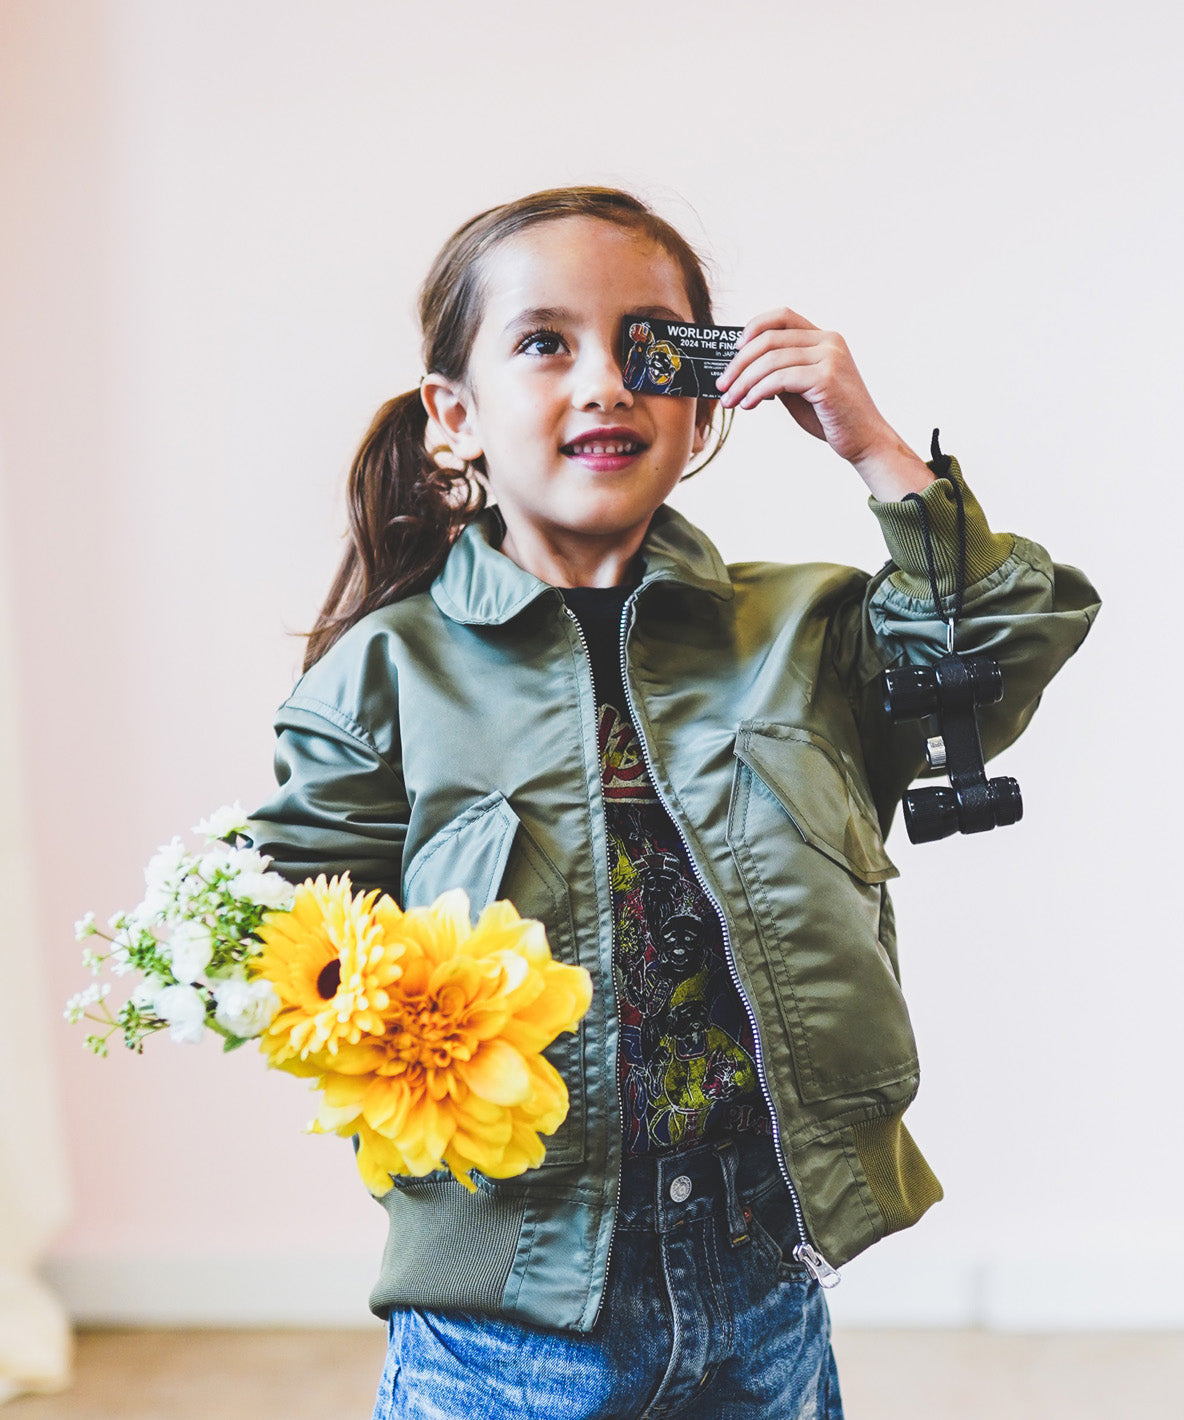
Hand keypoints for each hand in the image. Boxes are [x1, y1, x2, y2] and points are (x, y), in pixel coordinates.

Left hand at [716, 307, 933, 497]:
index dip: (754, 327)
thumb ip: (779, 372)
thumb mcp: (800, 388)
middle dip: (739, 363)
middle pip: (770, 339)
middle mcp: (829, 341)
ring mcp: (830, 358)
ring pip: (771, 361)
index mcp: (824, 338)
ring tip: (731, 401)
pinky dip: (757, 391)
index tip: (734, 349)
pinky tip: (748, 404)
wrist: (864, 441)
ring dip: (743, 382)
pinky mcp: (827, 378)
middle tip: (722, 385)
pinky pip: (779, 379)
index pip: (783, 316)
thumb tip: (742, 368)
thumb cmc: (831, 417)